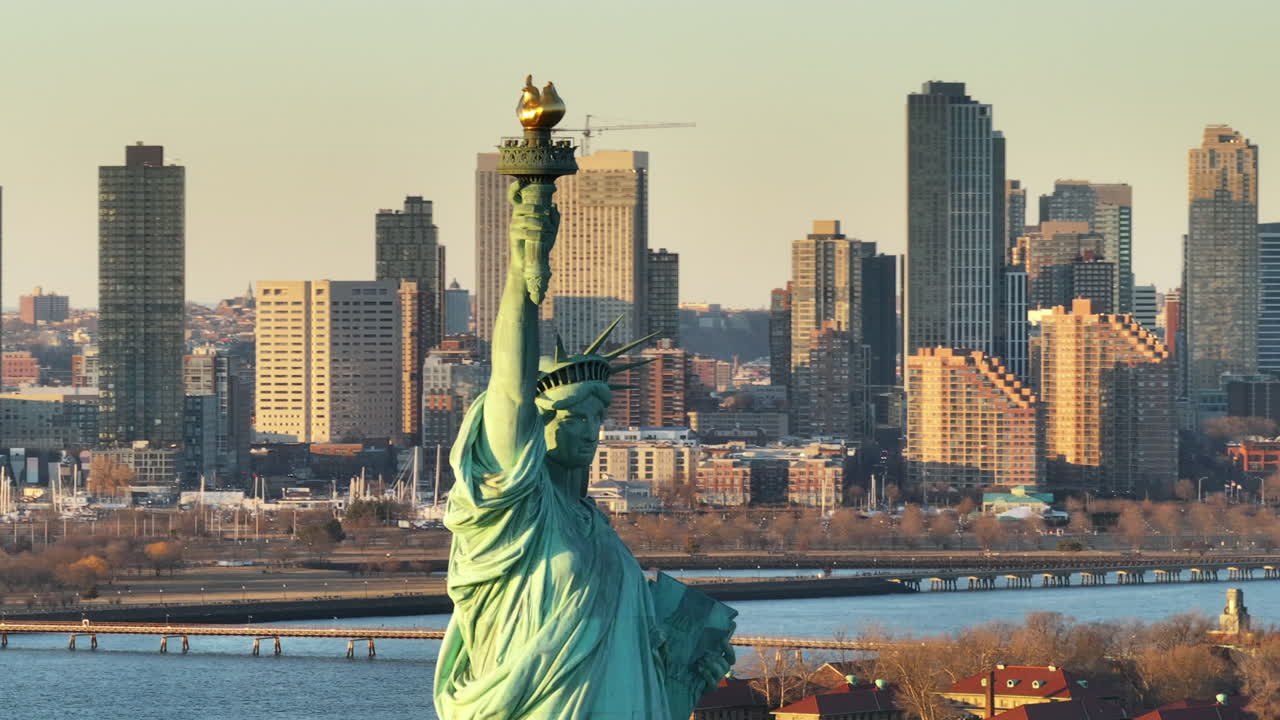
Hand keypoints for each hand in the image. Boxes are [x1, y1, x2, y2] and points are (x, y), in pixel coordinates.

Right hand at [508, 181, 559, 303]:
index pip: (514, 196)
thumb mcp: (551, 230)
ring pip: (525, 219)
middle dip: (537, 209)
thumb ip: (554, 218)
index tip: (522, 182)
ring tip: (548, 230)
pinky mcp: (513, 236)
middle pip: (523, 206)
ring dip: (539, 223)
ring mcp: (513, 226)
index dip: (514, 187)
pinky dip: (536, 234)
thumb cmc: (541, 244)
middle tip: (547, 214)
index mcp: (524, 211)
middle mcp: (516, 216)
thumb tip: (554, 205)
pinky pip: (524, 232)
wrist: (532, 262)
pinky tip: (543, 238)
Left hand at [693, 635, 735, 692]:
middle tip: (704, 655)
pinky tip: (699, 668)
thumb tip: (707, 634)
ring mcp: (718, 680)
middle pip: (726, 664)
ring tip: (700, 661)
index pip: (730, 656)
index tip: (722, 639)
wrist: (687, 681)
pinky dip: (707, 674)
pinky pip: (713, 682)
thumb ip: (706, 647)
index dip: (728, 648)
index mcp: (721, 662)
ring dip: (711, 665)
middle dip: (715, 658)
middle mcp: (722, 671)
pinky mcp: (712, 688)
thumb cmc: (694, 664)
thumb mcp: (700, 654)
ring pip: (721, 672)